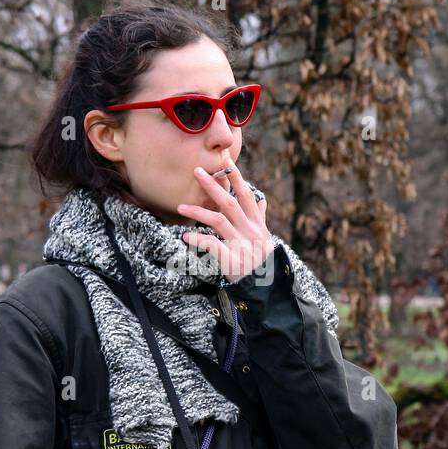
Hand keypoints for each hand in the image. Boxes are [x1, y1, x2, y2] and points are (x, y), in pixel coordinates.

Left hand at [178, 147, 273, 282]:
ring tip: (180, 206)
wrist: (267, 288)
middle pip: (230, 203)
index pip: (246, 195)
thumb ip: (261, 219)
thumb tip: (262, 201)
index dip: (236, 177)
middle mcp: (250, 231)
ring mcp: (241, 245)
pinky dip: (198, 239)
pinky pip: (213, 245)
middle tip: (197, 171)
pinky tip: (186, 235)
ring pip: (219, 221)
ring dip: (198, 211)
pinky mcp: (232, 261)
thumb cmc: (262, 262)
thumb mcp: (265, 239)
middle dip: (213, 185)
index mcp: (257, 224)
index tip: (225, 160)